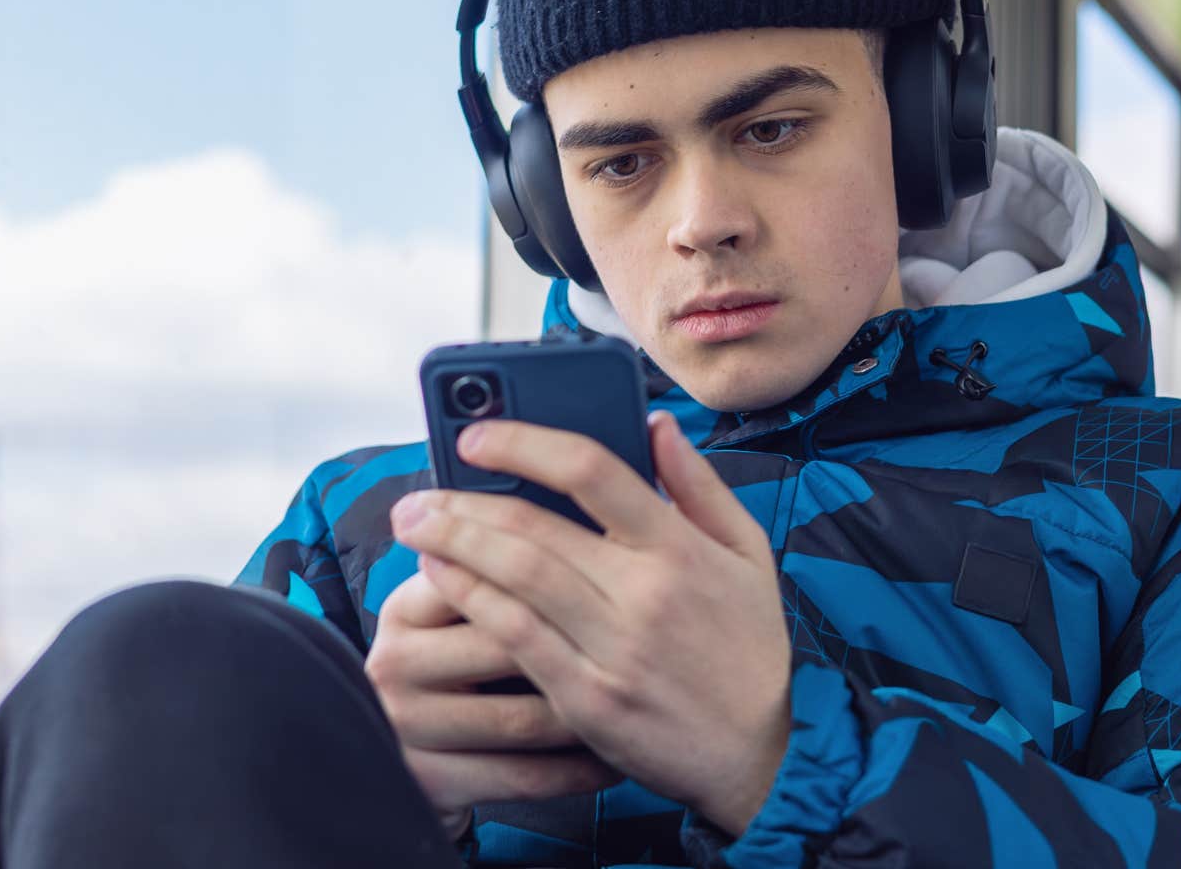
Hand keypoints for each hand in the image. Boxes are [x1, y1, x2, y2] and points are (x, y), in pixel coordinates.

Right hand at [364, 568, 619, 837]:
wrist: (409, 752)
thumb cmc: (460, 662)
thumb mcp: (460, 608)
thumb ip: (501, 565)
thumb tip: (589, 510)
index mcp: (406, 607)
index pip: (479, 577)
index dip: (554, 577)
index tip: (623, 578)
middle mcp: (395, 662)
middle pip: (503, 645)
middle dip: (581, 645)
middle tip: (645, 641)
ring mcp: (408, 725)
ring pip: (521, 718)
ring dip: (588, 715)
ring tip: (637, 704)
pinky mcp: (431, 781)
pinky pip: (521, 776)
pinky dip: (574, 771)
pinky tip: (612, 760)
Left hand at [392, 411, 791, 835]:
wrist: (766, 756)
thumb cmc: (752, 649)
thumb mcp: (748, 554)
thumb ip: (698, 485)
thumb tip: (656, 424)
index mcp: (681, 549)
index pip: (592, 470)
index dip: (524, 444)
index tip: (478, 436)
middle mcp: (644, 594)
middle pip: (535, 528)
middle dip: (464, 501)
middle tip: (419, 489)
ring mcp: (614, 649)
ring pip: (516, 579)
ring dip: (454, 545)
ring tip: (414, 525)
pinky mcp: (588, 699)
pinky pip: (517, 638)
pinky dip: (471, 601)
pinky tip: (441, 578)